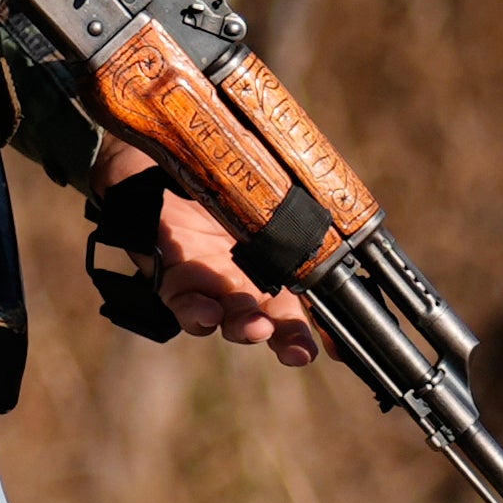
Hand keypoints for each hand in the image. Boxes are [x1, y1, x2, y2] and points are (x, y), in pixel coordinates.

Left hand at [96, 146, 322, 364]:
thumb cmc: (221, 171)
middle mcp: (241, 279)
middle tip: (299, 351)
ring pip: (227, 318)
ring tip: (258, 328)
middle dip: (287, 339)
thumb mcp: (267, 190)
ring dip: (244, 328)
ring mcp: (207, 280)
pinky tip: (209, 314)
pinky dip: (196, 312)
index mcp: (271, 264)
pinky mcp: (170, 273)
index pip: (302, 304)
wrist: (161, 151)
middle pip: (270, 320)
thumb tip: (341, 223)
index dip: (321, 330)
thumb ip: (295, 212)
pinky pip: (182, 301)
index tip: (339, 351)